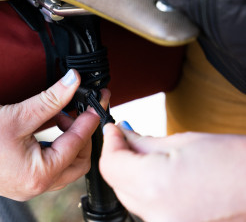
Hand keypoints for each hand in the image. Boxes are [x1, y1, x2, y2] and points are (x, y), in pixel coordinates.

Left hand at [100, 122, 245, 221]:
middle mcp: (155, 212)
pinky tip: (156, 174)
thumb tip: (121, 136)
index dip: (109, 143)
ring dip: (129, 174)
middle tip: (125, 138)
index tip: (112, 130)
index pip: (111, 165)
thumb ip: (142, 142)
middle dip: (118, 157)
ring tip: (145, 155)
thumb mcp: (181, 142)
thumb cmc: (235, 163)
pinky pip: (145, 207)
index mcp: (155, 185)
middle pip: (116, 182)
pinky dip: (144, 189)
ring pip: (128, 196)